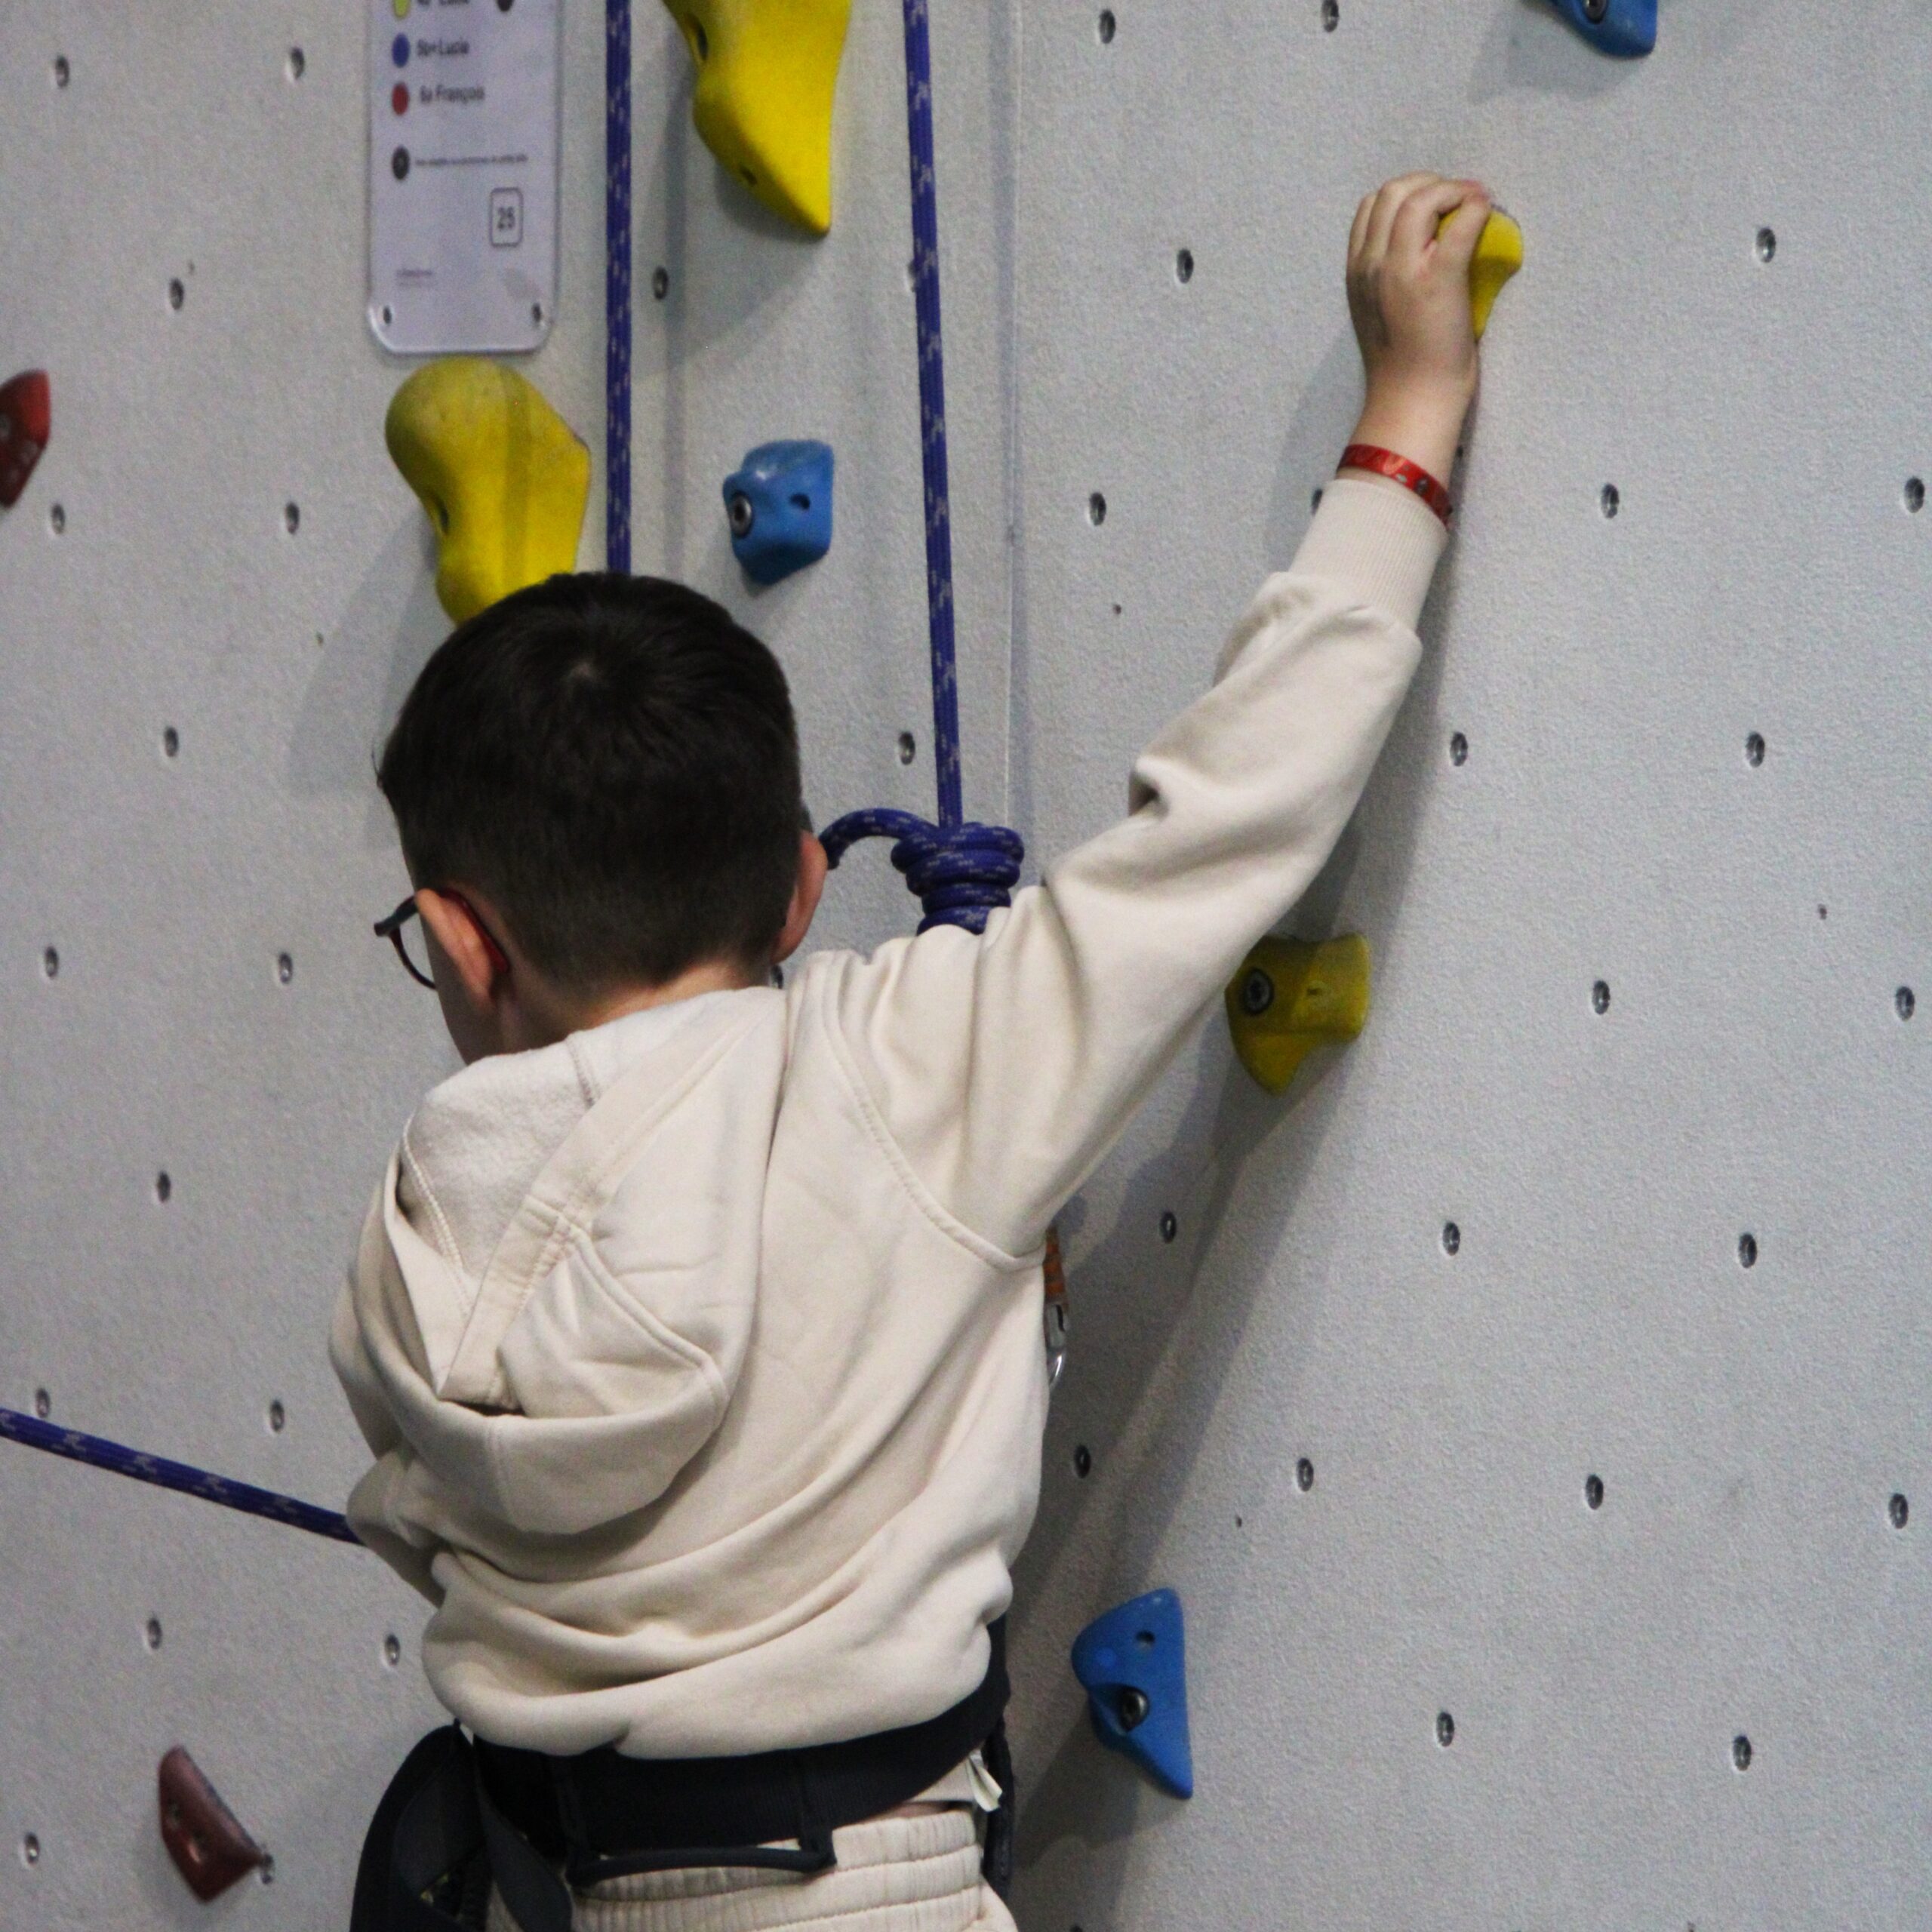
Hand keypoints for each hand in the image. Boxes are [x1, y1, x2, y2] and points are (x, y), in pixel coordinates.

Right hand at [1342, 173, 1490, 485]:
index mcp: (1356, 272)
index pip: (1371, 205)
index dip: (1406, 193)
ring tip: (1471, 205)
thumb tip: (1419, 243)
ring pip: (1420, 197)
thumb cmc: (1401, 363)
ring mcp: (1404, 269)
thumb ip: (1383, 274)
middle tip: (1456, 201)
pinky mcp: (1440, 278)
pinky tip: (1487, 212)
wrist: (1412, 400)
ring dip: (1453, 190)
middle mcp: (1372, 265)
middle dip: (1430, 183)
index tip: (1433, 206)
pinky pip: (1462, 221)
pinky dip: (1477, 206)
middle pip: (1393, 191)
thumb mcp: (1374, 311)